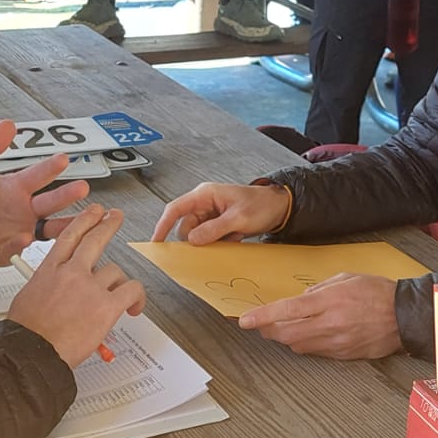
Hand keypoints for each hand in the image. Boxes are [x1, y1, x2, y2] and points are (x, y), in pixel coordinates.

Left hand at [0, 119, 90, 270]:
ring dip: (60, 225)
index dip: (50, 168)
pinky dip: (20, 244)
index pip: (38, 176)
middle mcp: (20, 209)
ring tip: (74, 221)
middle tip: (81, 188)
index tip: (63, 159)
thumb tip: (7, 125)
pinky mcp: (4, 250)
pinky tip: (24, 238)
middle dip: (66, 195)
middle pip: (50, 202)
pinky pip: (16, 249)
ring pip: (46, 229)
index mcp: (14, 189)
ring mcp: (16, 230)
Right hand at [6, 205, 145, 366]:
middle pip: (95, 239)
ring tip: (121, 295)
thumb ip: (45, 286)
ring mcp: (90, 287)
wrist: (31, 352)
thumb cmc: (26, 333)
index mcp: (49, 270)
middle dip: (108, 225)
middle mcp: (71, 273)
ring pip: (115, 271)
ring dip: (119, 283)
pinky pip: (131, 291)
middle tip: (115, 217)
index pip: (70, 237)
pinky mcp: (106, 306)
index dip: (84, 221)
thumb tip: (53, 289)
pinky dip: (137, 298)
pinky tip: (134, 306)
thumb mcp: (27, 298)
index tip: (93, 213)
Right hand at [152, 182, 289, 243]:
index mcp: (205, 195)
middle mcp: (204, 203)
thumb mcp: (238, 218)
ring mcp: (211, 214)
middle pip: (185, 226)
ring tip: (231, 236)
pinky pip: (209, 238)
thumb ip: (214, 229)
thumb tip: (192, 240)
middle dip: (196, 239)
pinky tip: (235, 237)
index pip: (175, 209)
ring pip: (197, 235)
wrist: (280, 206)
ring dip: (210, 241)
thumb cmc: (261, 205)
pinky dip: (219, 242)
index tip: (157, 242)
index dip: (163, 225)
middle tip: (216, 240)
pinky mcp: (218, 224)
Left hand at [238, 273, 401, 359]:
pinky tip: (305, 335)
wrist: (404, 317)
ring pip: (296, 345)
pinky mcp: (342, 355)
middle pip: (285, 333)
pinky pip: (314, 352)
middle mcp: (329, 325)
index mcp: (329, 301)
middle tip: (260, 324)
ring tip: (281, 328)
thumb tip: (299, 301)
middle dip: (267, 329)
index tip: (245, 320)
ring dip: (284, 337)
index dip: (262, 317)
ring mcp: (335, 343)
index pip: (286, 311)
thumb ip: (317, 290)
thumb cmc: (378, 293)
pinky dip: (303, 344)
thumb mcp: (345, 278)